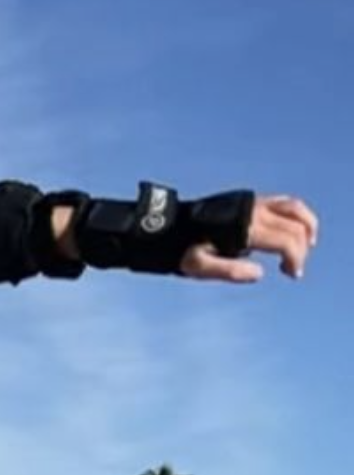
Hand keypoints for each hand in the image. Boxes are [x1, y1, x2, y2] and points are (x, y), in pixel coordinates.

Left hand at [181, 194, 317, 282]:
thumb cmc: (181, 249)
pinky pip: (284, 203)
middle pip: (296, 226)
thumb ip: (228, 271)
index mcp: (244, 227)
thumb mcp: (197, 266)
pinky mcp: (250, 199)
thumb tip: (259, 273)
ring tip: (305, 247)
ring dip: (306, 227)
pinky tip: (292, 233)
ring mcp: (253, 202)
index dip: (296, 259)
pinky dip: (296, 217)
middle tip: (291, 269)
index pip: (287, 240)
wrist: (167, 226)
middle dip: (302, 249)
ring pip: (295, 208)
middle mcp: (253, 210)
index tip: (290, 274)